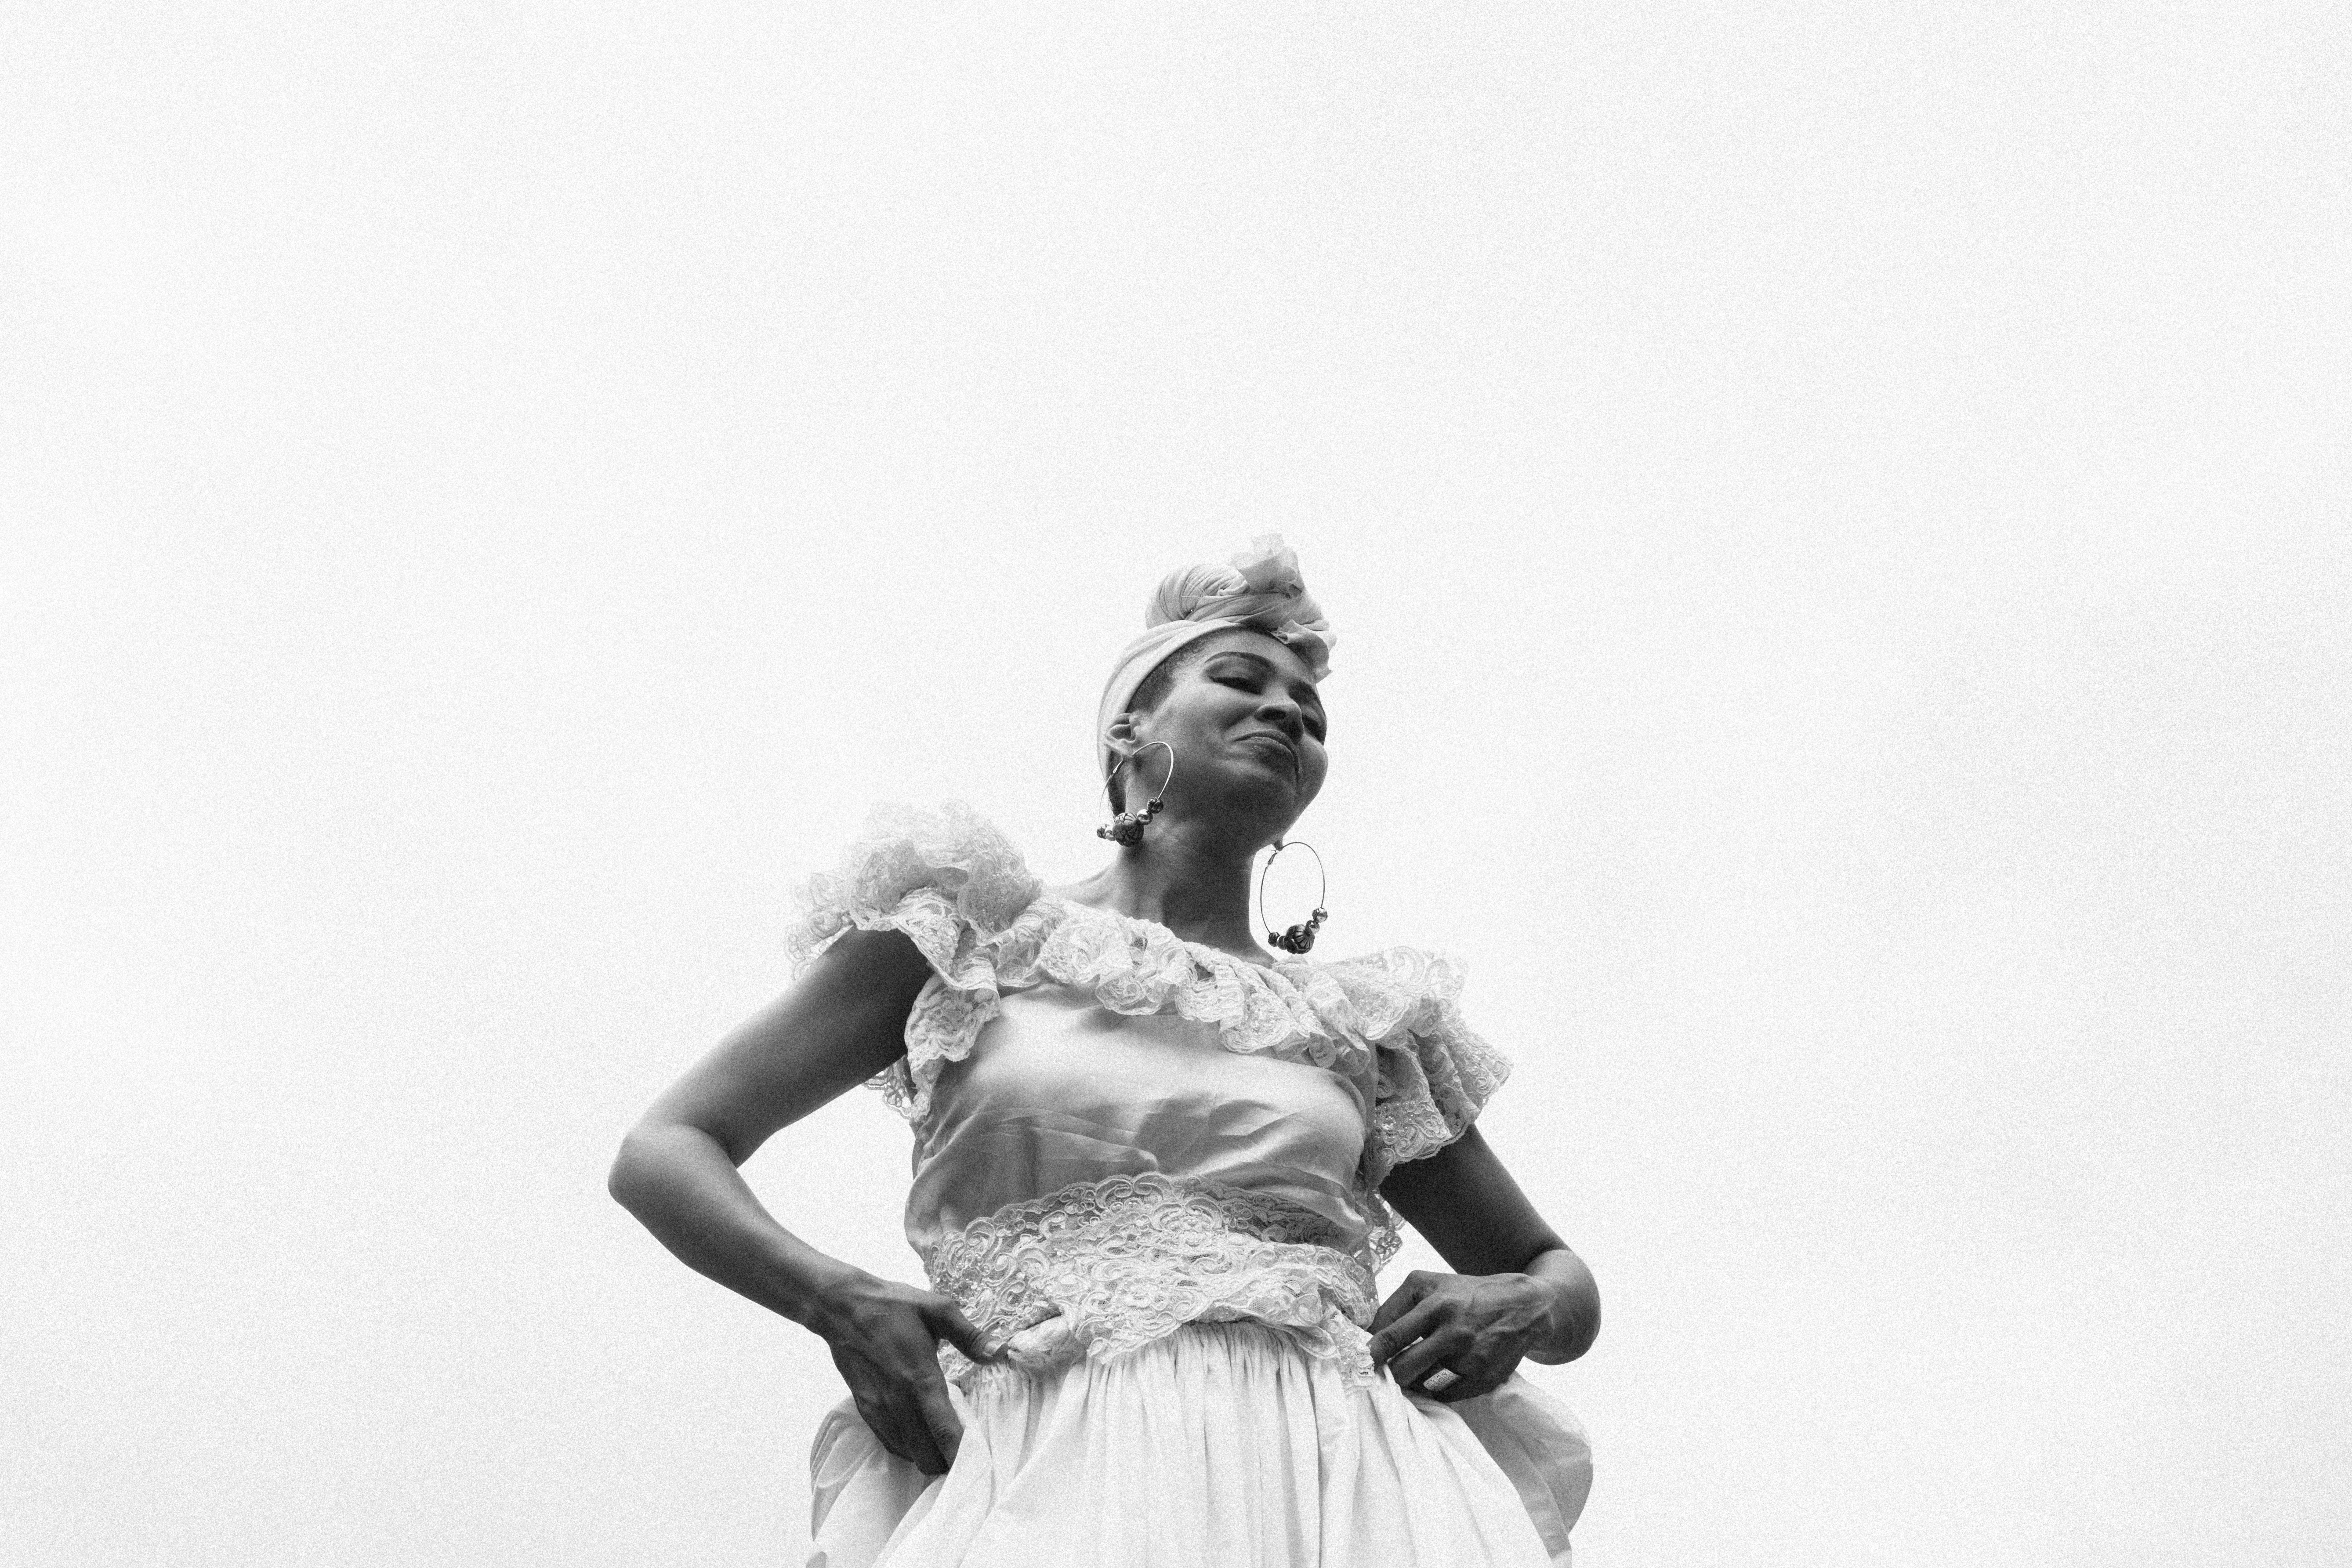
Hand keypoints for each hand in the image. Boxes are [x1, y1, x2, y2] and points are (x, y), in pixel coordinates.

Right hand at [815, 1272, 994, 1474]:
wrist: (843, 1308)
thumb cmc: (893, 1306)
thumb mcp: (938, 1309)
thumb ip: (970, 1335)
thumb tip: (1000, 1351)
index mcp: (921, 1378)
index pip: (944, 1432)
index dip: (962, 1453)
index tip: (979, 1458)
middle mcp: (899, 1401)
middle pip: (927, 1456)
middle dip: (948, 1461)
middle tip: (964, 1448)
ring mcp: (879, 1409)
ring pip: (908, 1454)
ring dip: (928, 1455)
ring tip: (944, 1443)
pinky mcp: (865, 1410)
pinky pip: (890, 1443)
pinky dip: (908, 1448)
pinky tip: (920, 1434)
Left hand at [1365, 1267, 1560, 1402]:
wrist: (1524, 1307)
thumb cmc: (1466, 1294)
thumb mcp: (1429, 1284)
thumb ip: (1394, 1306)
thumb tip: (1366, 1337)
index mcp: (1437, 1304)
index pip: (1391, 1336)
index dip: (1369, 1354)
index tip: (1354, 1363)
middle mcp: (1454, 1332)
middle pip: (1403, 1369)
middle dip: (1385, 1375)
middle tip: (1376, 1375)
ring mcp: (1470, 1359)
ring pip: (1421, 1385)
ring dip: (1407, 1383)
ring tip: (1404, 1374)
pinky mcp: (1483, 1380)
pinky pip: (1443, 1396)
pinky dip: (1431, 1391)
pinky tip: (1430, 1378)